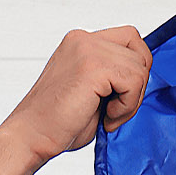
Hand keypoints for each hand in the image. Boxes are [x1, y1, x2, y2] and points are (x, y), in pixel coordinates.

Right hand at [0, 24, 152, 174]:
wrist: (32, 136)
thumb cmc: (59, 123)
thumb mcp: (93, 90)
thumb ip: (113, 76)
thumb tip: (142, 75)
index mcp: (82, 43)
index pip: (129, 38)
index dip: (135, 69)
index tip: (119, 97)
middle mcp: (84, 40)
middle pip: (139, 48)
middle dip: (137, 85)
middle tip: (116, 109)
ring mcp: (87, 49)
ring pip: (139, 67)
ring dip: (131, 100)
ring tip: (107, 116)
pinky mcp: (92, 66)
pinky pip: (133, 81)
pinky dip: (126, 106)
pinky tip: (106, 118)